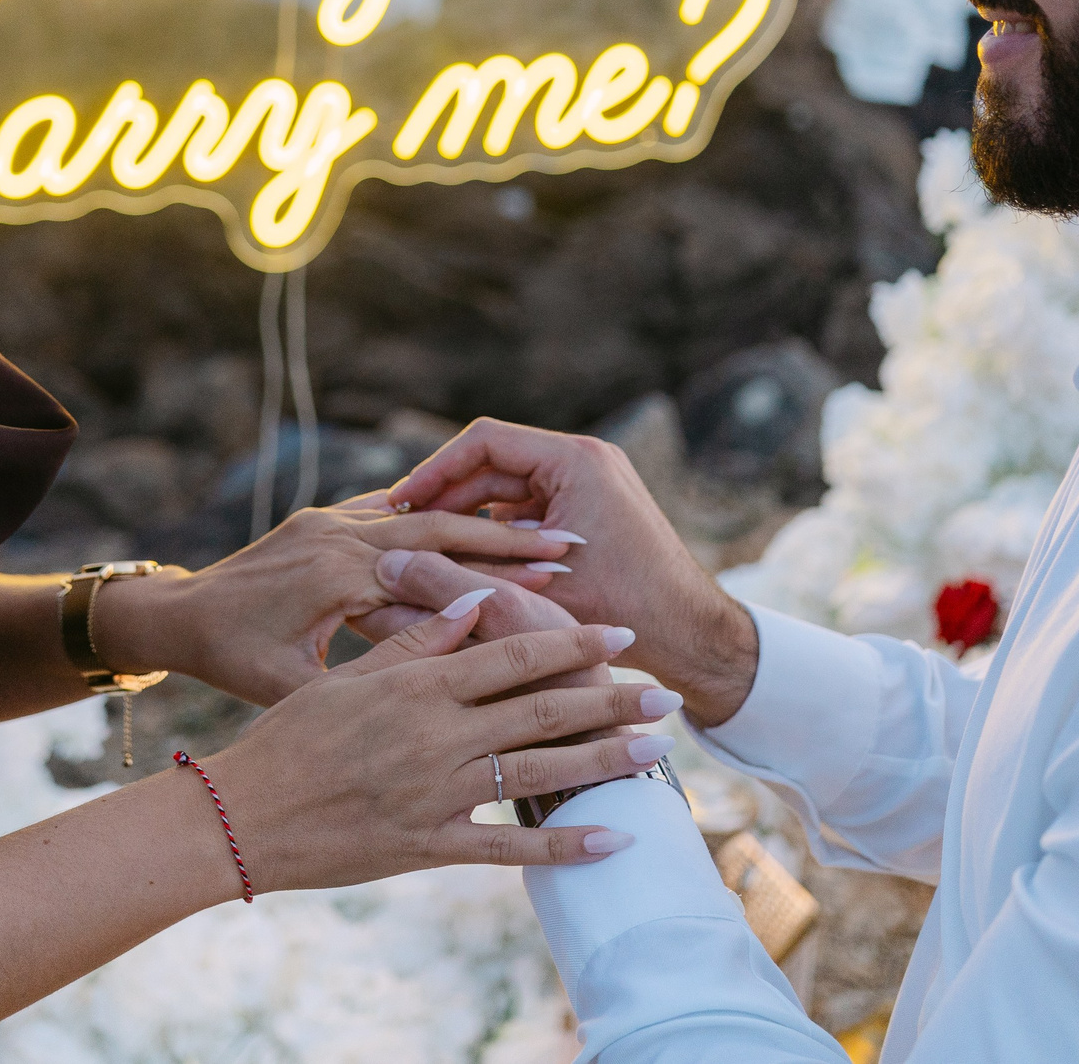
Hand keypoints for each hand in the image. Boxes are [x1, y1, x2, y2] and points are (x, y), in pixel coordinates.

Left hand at [89, 492, 582, 706]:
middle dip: (509, 537)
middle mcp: (339, 533)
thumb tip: (441, 694)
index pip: (437, 570)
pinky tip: (482, 519)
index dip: (500, 579)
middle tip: (572, 544)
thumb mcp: (290, 684)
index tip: (559, 584)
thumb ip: (365, 680)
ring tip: (542, 529)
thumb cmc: (227, 657)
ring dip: (480, 522)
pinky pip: (392, 508)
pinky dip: (437, 515)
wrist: (175, 612)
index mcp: (336, 571)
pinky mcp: (324, 516)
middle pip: (444, 528)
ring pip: (424, 512)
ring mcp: (332, 517)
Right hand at [198, 598, 675, 891]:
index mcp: (420, 686)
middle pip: (542, 709)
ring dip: (603, 761)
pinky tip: (611, 840)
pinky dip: (563, 846)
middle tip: (665, 694)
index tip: (619, 632)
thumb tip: (476, 601)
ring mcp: (437, 794)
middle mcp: (437, 736)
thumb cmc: (289, 738)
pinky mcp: (429, 846)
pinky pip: (509, 849)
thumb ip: (417, 641)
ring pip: (538, 772)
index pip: (512, 653)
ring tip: (656, 753)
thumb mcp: (349, 678)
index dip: (572, 640)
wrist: (244, 814)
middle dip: (610, 698)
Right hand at [384, 419, 759, 725]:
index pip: (483, 442)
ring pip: (507, 486)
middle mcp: (586, 458)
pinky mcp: (590, 508)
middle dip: (444, 496)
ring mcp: (590, 482)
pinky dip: (496, 530)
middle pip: (492, 462)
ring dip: (467, 515)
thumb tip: (385, 566)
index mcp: (576, 460)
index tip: (397, 506)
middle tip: (400, 530)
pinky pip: (529, 506)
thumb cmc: (623, 614)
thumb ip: (460, 574)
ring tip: (422, 549)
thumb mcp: (531, 594)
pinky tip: (464, 562)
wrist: (693, 637)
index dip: (432, 472)